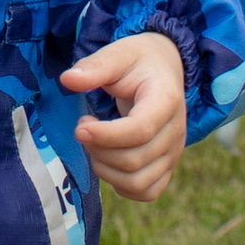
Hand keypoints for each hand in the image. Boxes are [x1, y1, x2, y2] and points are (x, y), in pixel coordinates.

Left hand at [60, 30, 188, 202]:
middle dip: (98, 149)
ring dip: (105, 169)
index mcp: (166, 100)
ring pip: (138, 182)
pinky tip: (107, 160)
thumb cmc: (138, 61)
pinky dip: (121, 184)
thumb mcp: (118, 53)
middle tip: (83, 127)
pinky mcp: (167, 167)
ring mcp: (173, 153)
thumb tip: (68, 80)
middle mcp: (176, 132)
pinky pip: (146, 192)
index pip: (140, 130)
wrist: (163, 69)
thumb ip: (95, 66)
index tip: (79, 128)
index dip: (106, 136)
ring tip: (94, 143)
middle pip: (134, 160)